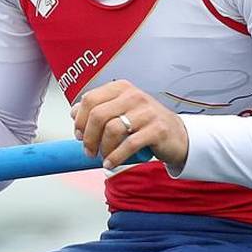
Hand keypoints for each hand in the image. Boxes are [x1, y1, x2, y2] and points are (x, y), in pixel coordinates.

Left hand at [72, 80, 188, 170]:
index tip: (79, 135)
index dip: (80, 120)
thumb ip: (98, 109)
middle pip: (98, 115)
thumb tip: (74, 113)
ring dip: (103, 148)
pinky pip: (129, 144)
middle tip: (88, 151)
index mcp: (122, 88)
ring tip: (103, 157)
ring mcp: (147, 112)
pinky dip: (116, 157)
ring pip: (112, 129)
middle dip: (89, 137)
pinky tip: (111, 163)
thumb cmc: (146, 123)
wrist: (177, 134)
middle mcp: (134, 96)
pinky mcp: (157, 129)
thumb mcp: (121, 111)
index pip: (90, 99)